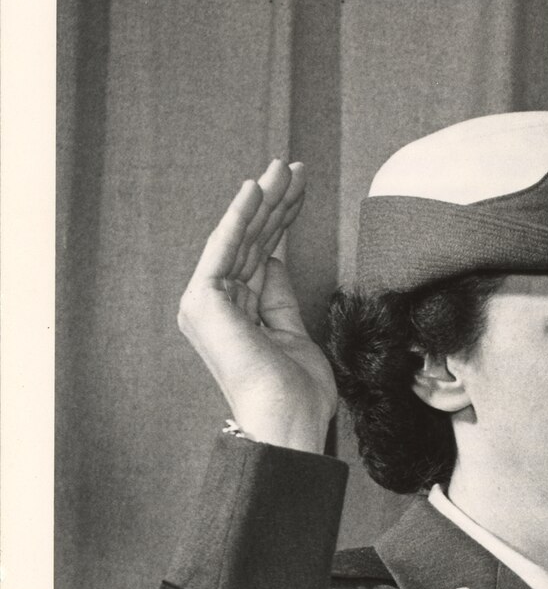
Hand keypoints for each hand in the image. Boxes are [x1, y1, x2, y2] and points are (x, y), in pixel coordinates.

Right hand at [176, 159, 336, 452]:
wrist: (288, 421)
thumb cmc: (297, 392)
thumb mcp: (293, 332)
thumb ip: (278, 295)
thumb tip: (273, 260)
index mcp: (237, 312)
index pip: (260, 254)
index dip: (281, 221)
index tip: (302, 190)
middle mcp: (217, 303)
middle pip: (251, 242)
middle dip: (275, 203)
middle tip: (295, 167)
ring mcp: (207, 302)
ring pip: (241, 238)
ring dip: (264, 200)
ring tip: (284, 167)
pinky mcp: (204, 300)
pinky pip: (226, 247)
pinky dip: (241, 217)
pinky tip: (256, 189)